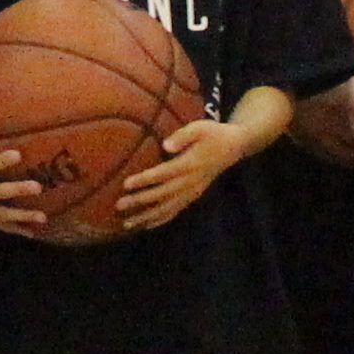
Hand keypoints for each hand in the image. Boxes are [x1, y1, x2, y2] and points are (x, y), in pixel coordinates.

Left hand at [104, 112, 267, 235]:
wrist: (234, 147)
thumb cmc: (212, 133)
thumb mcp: (199, 127)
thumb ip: (182, 136)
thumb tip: (165, 145)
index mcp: (190, 164)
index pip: (163, 173)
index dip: (145, 180)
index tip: (126, 184)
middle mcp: (190, 182)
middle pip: (162, 195)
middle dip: (140, 202)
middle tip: (119, 206)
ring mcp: (192, 192)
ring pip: (167, 209)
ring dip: (147, 217)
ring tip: (127, 224)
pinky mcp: (193, 196)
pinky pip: (175, 211)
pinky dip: (160, 220)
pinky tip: (145, 226)